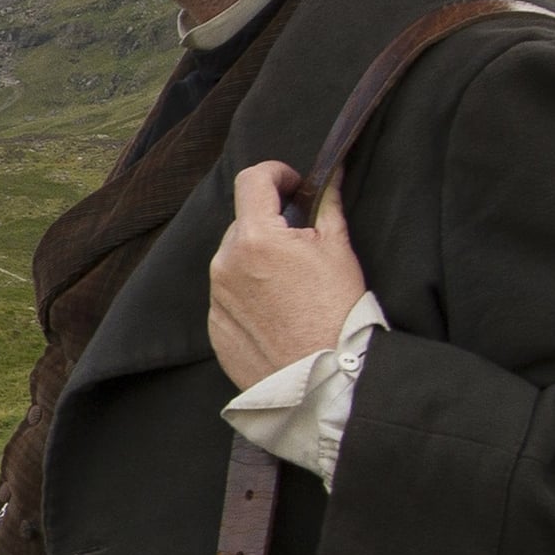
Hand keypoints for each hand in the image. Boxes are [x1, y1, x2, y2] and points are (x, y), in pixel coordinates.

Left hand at [210, 161, 367, 386]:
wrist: (324, 381)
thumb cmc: (337, 314)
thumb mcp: (339, 249)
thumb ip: (328, 204)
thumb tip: (332, 174)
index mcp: (255, 238)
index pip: (251, 180)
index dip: (276, 174)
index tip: (294, 186)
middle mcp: (225, 264)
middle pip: (244, 223)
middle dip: (270, 225)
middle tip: (302, 247)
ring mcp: (216, 298)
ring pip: (233, 260)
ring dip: (257, 261)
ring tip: (291, 288)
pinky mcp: (215, 328)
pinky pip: (228, 296)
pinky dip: (248, 294)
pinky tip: (278, 313)